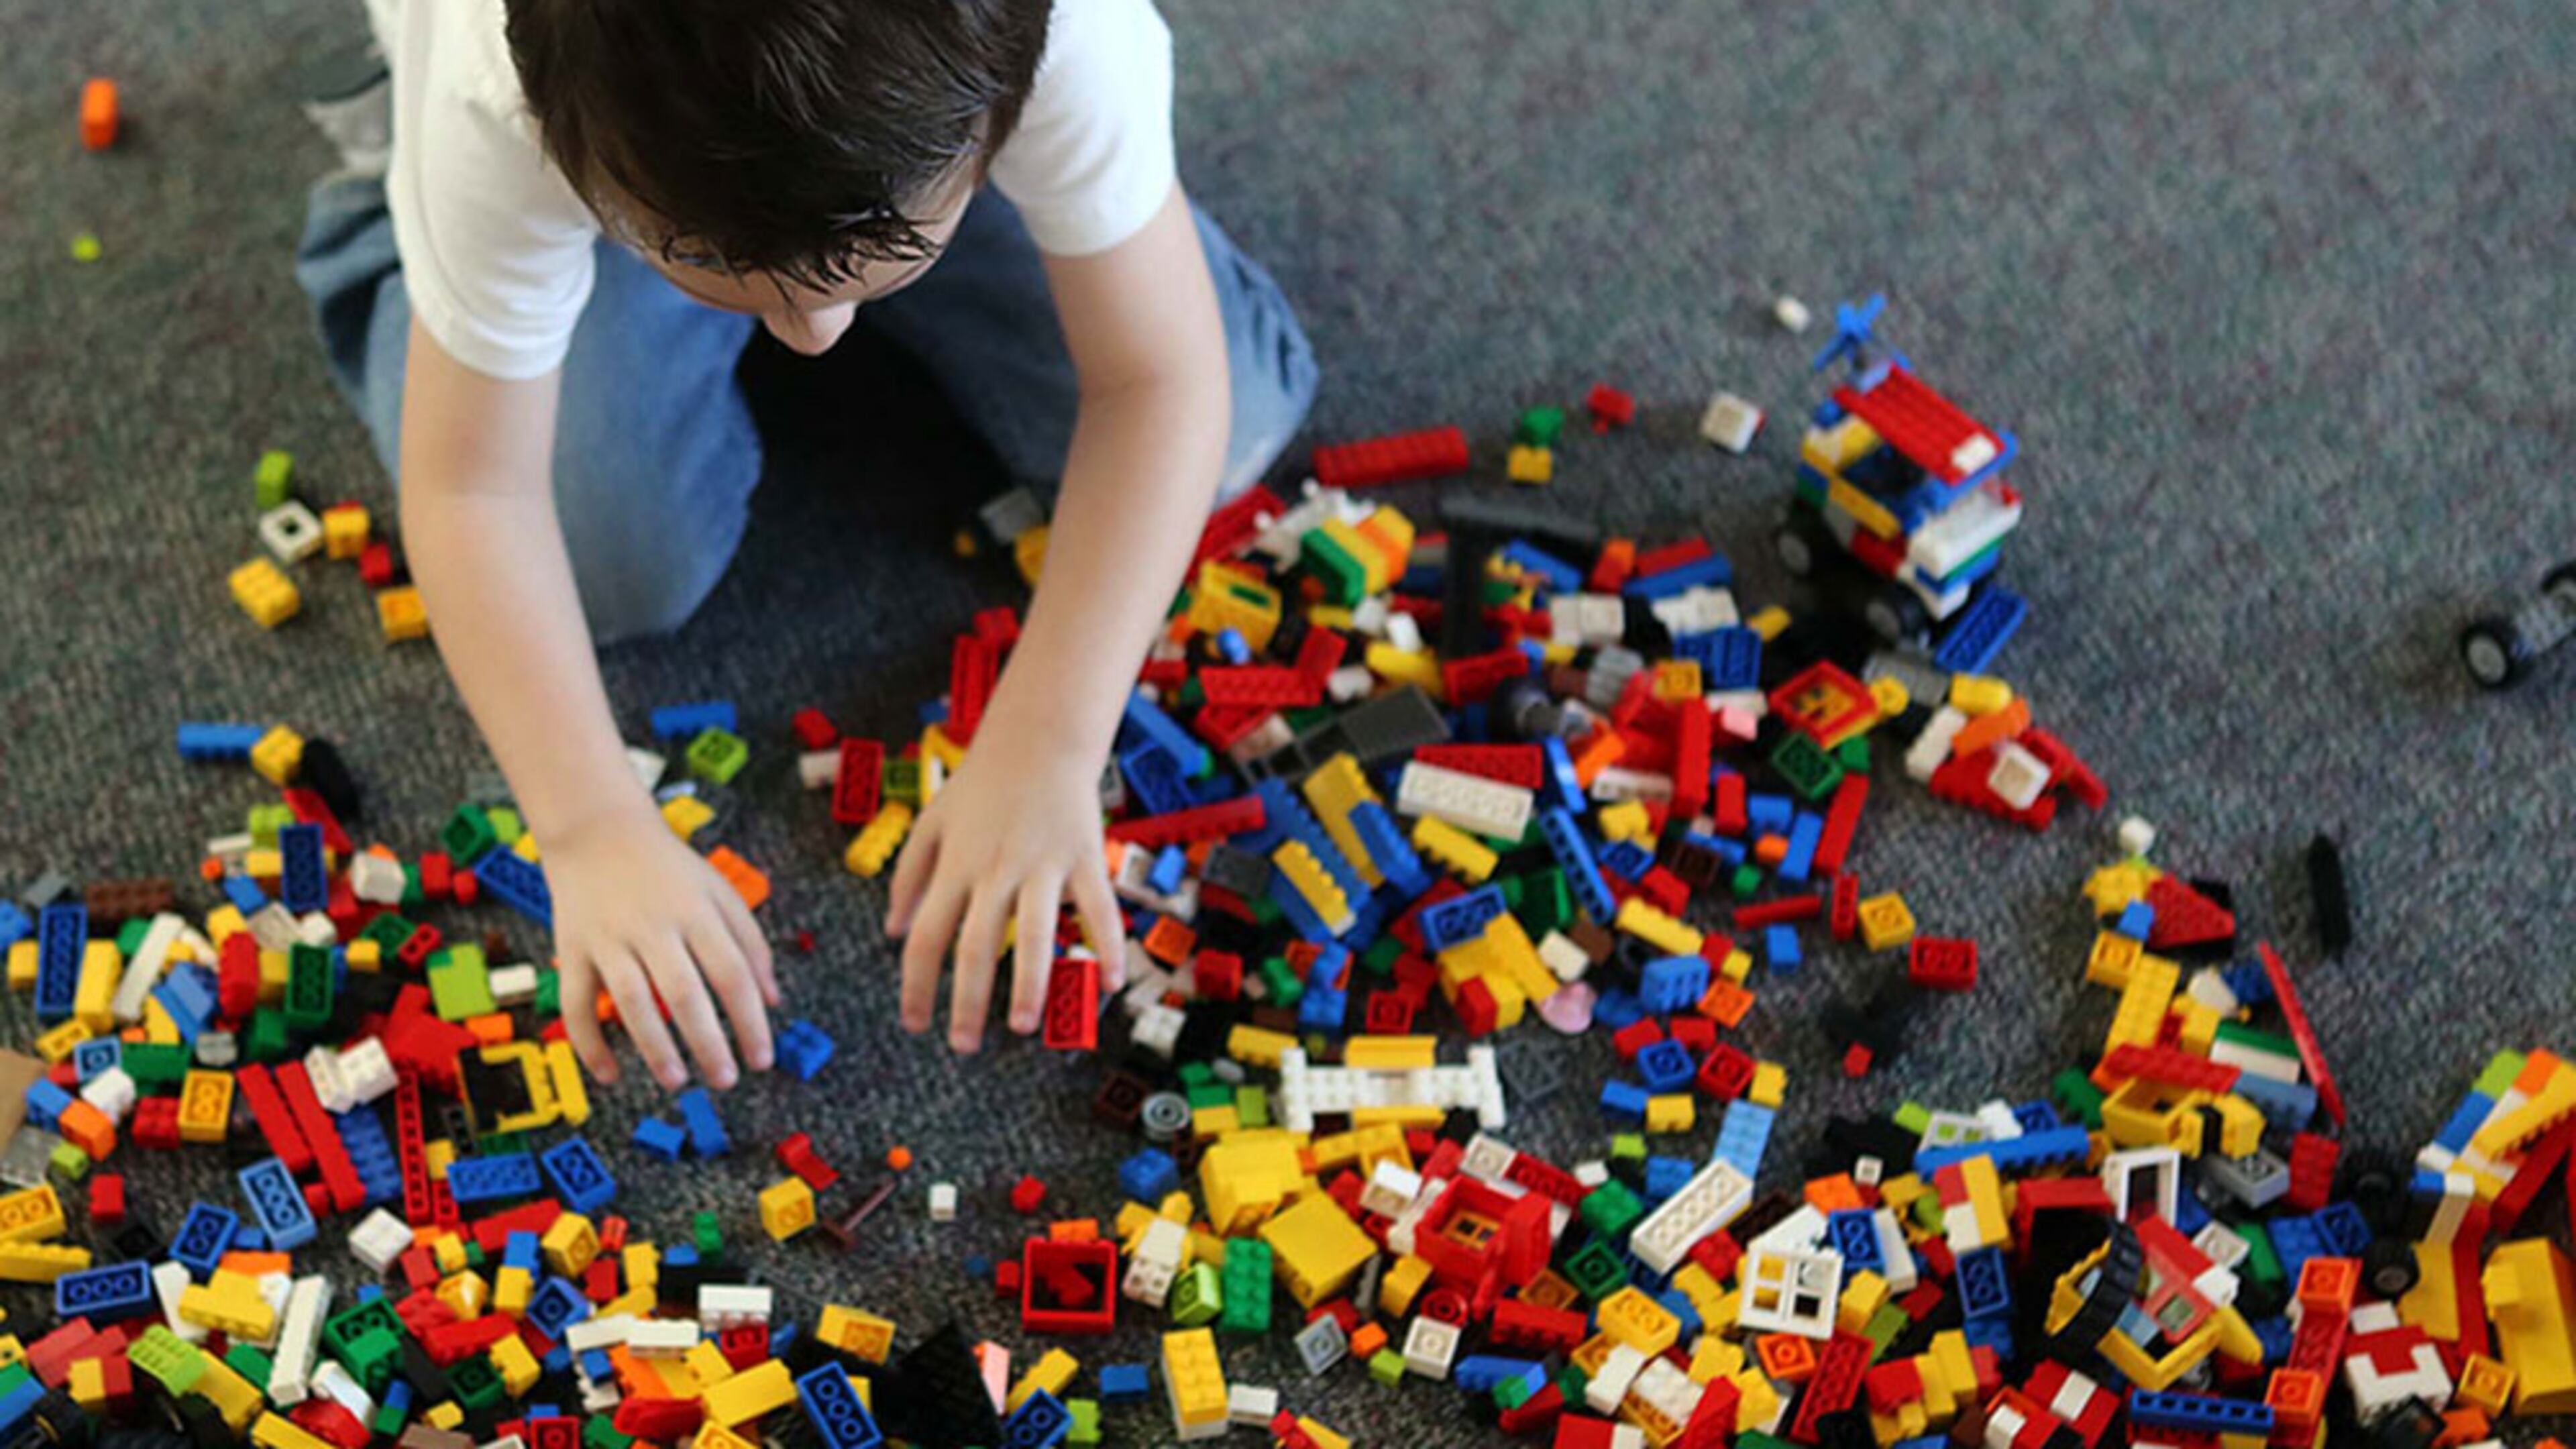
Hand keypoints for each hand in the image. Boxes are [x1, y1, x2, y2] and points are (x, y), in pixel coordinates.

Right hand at [548, 803, 779, 1088]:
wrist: (597, 831)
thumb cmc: (668, 870)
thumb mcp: (719, 893)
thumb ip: (750, 945)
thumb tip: (772, 1002)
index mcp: (697, 912)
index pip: (732, 973)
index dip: (750, 1020)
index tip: (763, 1058)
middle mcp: (653, 926)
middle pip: (684, 992)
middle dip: (707, 1043)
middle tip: (725, 1081)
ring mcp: (609, 938)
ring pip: (631, 1000)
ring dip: (654, 1047)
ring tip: (677, 1081)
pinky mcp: (572, 949)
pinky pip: (576, 1002)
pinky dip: (590, 1043)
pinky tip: (610, 1074)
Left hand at [887, 720, 1126, 1050]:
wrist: (1038, 737)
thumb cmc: (983, 783)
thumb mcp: (932, 823)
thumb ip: (908, 876)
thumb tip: (893, 931)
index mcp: (955, 866)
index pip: (926, 936)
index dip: (917, 985)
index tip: (916, 1024)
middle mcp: (994, 869)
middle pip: (974, 944)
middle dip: (967, 1001)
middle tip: (963, 1046)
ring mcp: (1042, 864)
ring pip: (1033, 932)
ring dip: (1028, 984)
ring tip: (1023, 1025)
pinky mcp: (1083, 856)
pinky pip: (1098, 908)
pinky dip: (1109, 945)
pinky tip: (1114, 984)